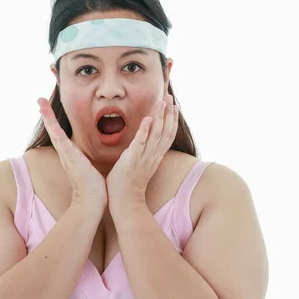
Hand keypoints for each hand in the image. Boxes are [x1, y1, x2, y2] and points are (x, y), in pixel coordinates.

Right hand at [38, 98, 107, 211]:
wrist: (92, 201)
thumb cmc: (94, 188)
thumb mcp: (90, 170)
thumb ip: (88, 163)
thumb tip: (91, 161)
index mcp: (71, 156)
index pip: (61, 136)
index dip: (54, 123)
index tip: (50, 110)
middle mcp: (66, 154)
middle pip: (53, 131)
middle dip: (47, 115)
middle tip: (40, 100)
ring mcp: (66, 155)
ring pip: (54, 132)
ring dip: (47, 117)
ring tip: (41, 102)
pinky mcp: (70, 157)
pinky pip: (60, 140)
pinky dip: (53, 128)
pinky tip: (48, 118)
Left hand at [106, 91, 178, 206]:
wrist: (125, 201)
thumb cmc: (129, 184)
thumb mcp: (141, 165)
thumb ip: (144, 152)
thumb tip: (144, 142)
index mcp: (155, 157)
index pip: (168, 135)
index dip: (172, 119)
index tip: (173, 105)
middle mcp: (153, 156)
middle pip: (166, 132)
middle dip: (169, 114)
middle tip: (170, 97)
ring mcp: (144, 158)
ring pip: (156, 135)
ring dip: (160, 117)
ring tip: (162, 102)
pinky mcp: (133, 160)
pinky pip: (140, 144)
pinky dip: (145, 131)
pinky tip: (147, 118)